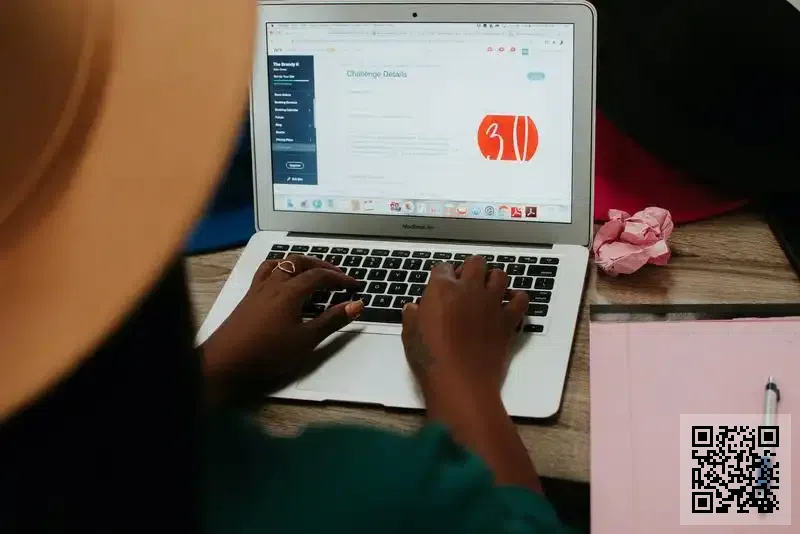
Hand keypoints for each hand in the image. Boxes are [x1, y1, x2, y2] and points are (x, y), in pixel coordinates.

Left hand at [200, 255, 363, 408]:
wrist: (226, 361)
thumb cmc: (268, 352)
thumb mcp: (306, 340)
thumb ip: (332, 320)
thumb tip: (356, 305)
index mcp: (290, 291)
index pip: (320, 276)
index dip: (340, 278)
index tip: (354, 285)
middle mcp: (274, 284)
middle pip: (301, 262)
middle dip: (322, 266)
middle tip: (337, 276)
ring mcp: (258, 288)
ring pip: (282, 263)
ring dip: (300, 263)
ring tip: (312, 271)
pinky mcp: (249, 297)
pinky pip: (266, 271)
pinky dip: (280, 268)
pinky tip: (282, 279)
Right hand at [401, 257, 542, 492]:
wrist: (460, 381)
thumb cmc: (430, 359)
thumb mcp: (410, 336)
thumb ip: (413, 317)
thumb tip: (413, 308)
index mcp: (442, 289)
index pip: (443, 267)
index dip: (443, 275)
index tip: (442, 285)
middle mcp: (469, 289)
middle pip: (476, 263)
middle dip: (471, 270)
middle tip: (466, 285)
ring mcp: (491, 303)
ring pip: (500, 275)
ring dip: (494, 280)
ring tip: (488, 292)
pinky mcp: (508, 320)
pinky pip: (521, 300)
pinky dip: (516, 299)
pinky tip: (509, 305)